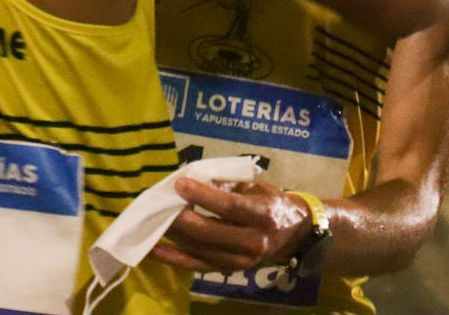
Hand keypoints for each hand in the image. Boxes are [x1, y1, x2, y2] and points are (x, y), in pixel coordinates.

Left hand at [148, 178, 312, 271]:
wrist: (295, 234)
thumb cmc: (273, 202)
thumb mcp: (256, 187)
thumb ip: (227, 184)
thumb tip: (194, 178)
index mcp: (263, 215)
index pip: (228, 206)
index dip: (202, 195)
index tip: (179, 183)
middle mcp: (253, 242)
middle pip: (208, 231)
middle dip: (180, 216)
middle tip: (161, 202)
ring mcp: (240, 260)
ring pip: (199, 249)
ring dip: (173, 234)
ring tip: (154, 218)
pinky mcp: (230, 270)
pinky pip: (196, 266)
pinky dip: (172, 258)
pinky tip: (153, 249)